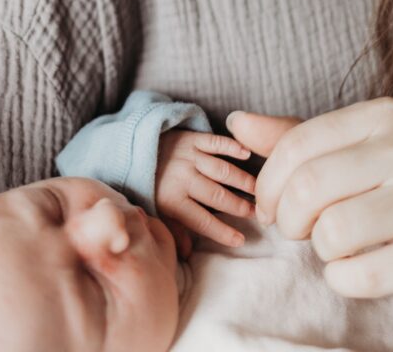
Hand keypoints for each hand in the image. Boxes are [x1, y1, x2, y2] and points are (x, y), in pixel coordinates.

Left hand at [155, 130, 255, 254]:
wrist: (135, 147)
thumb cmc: (151, 184)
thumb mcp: (156, 211)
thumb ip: (173, 230)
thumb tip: (188, 254)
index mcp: (172, 200)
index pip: (201, 221)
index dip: (222, 232)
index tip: (240, 240)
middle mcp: (183, 178)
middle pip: (216, 195)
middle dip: (238, 206)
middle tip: (257, 212)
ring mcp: (189, 156)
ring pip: (221, 170)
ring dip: (242, 180)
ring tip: (258, 189)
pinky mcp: (193, 138)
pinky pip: (215, 142)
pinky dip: (232, 146)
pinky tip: (247, 153)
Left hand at [228, 99, 392, 303]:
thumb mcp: (356, 151)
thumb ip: (295, 138)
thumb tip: (237, 121)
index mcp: (384, 115)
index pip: (297, 144)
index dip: (269, 184)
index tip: (273, 207)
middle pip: (309, 189)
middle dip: (291, 220)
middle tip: (303, 231)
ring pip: (331, 234)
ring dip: (323, 252)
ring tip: (343, 247)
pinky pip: (359, 274)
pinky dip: (346, 280)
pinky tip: (365, 268)